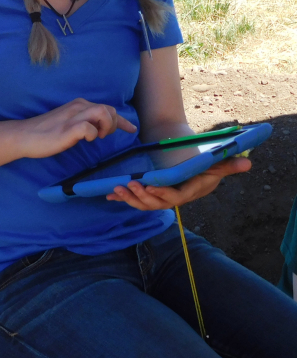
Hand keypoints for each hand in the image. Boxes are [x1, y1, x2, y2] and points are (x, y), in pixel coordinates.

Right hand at [18, 98, 136, 158]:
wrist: (24, 136)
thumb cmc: (45, 132)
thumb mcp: (67, 122)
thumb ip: (82, 121)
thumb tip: (97, 128)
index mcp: (78, 105)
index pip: (107, 108)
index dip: (122, 120)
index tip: (131, 129)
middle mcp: (77, 107)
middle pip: (109, 109)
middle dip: (114, 124)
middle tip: (102, 136)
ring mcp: (72, 117)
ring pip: (103, 112)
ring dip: (106, 126)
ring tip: (96, 137)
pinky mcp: (67, 129)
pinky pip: (88, 128)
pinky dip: (92, 134)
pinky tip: (86, 140)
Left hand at [106, 157, 251, 210]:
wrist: (185, 153)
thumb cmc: (199, 158)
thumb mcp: (214, 160)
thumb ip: (227, 164)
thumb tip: (247, 163)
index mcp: (189, 191)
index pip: (176, 197)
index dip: (162, 194)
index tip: (149, 186)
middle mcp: (175, 197)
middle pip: (157, 203)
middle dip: (142, 196)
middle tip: (129, 184)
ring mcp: (161, 197)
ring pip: (145, 204)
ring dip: (130, 198)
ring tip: (118, 189)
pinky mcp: (149, 193)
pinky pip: (136, 199)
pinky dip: (123, 197)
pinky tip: (110, 193)